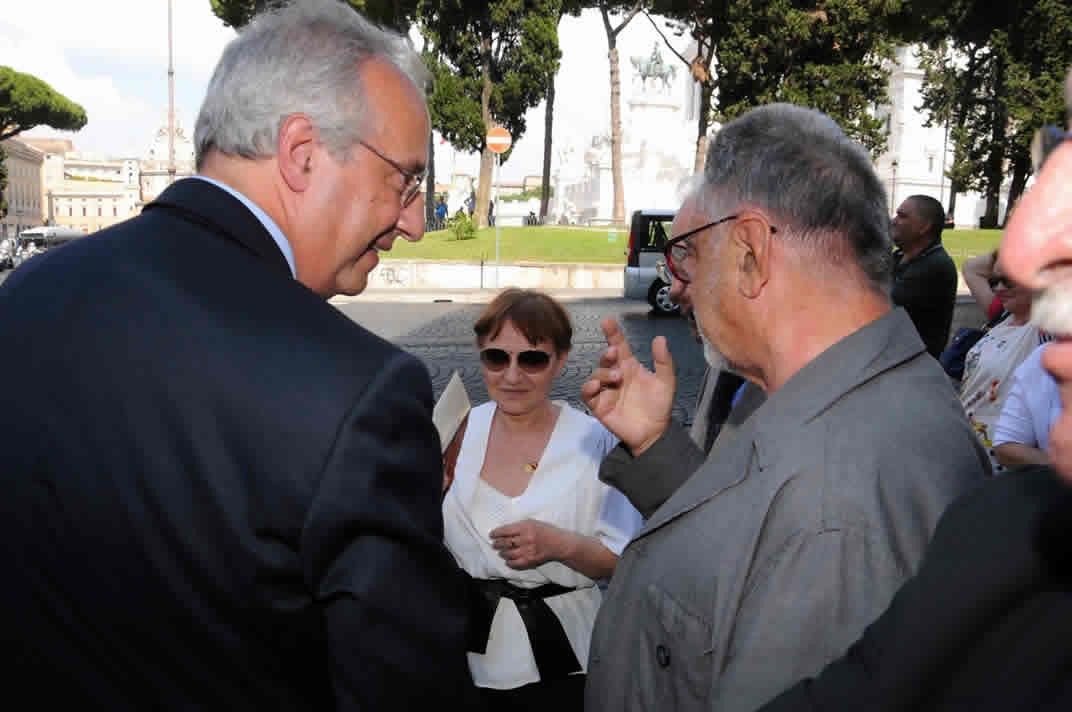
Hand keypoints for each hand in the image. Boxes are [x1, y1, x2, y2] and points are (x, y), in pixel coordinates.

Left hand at [490, 519, 565, 569]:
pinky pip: (515, 563)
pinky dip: (509, 562)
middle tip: (494, 544)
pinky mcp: (530, 560)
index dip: (496, 533)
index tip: (492, 535)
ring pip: (508, 554)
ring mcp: (528, 551)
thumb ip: (518, 526)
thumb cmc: (544, 531)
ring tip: (501, 552)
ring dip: (502, 553)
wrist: (558, 543)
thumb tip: (503, 531)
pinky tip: (508, 560)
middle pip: (505, 543)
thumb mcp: (532, 522)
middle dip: (497, 544)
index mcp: (525, 527)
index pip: (505, 531)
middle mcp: (526, 539)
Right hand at [580, 318, 674, 455]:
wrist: (654, 433)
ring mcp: (606, 390)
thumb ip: (664, 361)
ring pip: (596, 374)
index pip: (619, 345)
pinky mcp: (599, 405)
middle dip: (607, 354)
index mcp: (630, 367)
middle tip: (613, 353)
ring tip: (617, 377)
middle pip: (605, 359)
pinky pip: (587, 393)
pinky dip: (588, 387)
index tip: (608, 321)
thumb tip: (660, 338)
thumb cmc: (659, 406)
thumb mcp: (666, 382)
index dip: (613, 333)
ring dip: (603, 372)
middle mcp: (616, 375)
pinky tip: (596, 385)